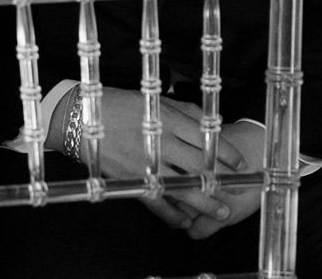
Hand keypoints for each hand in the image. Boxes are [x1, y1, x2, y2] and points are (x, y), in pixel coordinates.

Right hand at [84, 89, 256, 233]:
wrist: (80, 116)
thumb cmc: (119, 104)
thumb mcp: (155, 101)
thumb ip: (185, 112)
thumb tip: (212, 122)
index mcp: (168, 120)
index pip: (208, 140)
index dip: (228, 155)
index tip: (240, 164)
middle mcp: (161, 143)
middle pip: (201, 167)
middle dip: (223, 182)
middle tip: (238, 191)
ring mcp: (147, 164)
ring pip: (184, 189)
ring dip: (206, 204)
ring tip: (221, 213)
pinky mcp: (133, 180)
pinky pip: (157, 203)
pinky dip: (172, 214)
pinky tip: (184, 220)